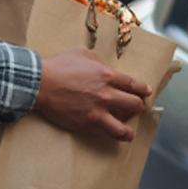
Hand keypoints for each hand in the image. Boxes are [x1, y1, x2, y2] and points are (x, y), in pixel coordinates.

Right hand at [34, 48, 149, 141]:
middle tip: (137, 108)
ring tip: (129, 132)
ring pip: (123, 128)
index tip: (146, 92)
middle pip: (134, 105)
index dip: (142, 90)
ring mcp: (97, 112)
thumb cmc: (59, 66)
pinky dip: (109, 134)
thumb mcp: (82, 53)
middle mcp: (106, 95)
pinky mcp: (86, 124)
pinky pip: (104, 133)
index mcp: (107, 75)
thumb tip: (103, 67)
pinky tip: (110, 134)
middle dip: (139, 107)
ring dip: (128, 130)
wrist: (41, 84)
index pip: (133, 85)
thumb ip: (97, 61)